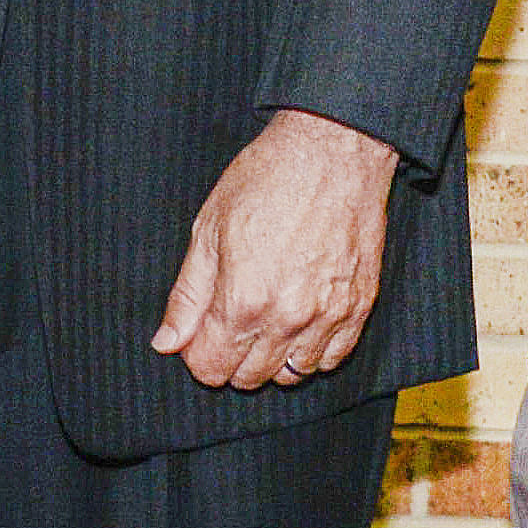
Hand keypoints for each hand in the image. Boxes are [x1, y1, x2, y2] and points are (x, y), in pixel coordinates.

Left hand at [151, 108, 396, 393]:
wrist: (334, 150)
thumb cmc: (267, 179)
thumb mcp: (209, 229)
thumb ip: (188, 295)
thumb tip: (167, 342)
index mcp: (244, 301)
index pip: (212, 368)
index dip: (197, 354)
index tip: (199, 333)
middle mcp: (288, 319)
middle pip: (250, 377)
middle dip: (231, 358)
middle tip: (230, 321)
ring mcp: (329, 316)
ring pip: (293, 374)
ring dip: (273, 358)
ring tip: (266, 321)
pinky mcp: (360, 306)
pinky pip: (334, 357)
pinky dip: (313, 351)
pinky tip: (300, 323)